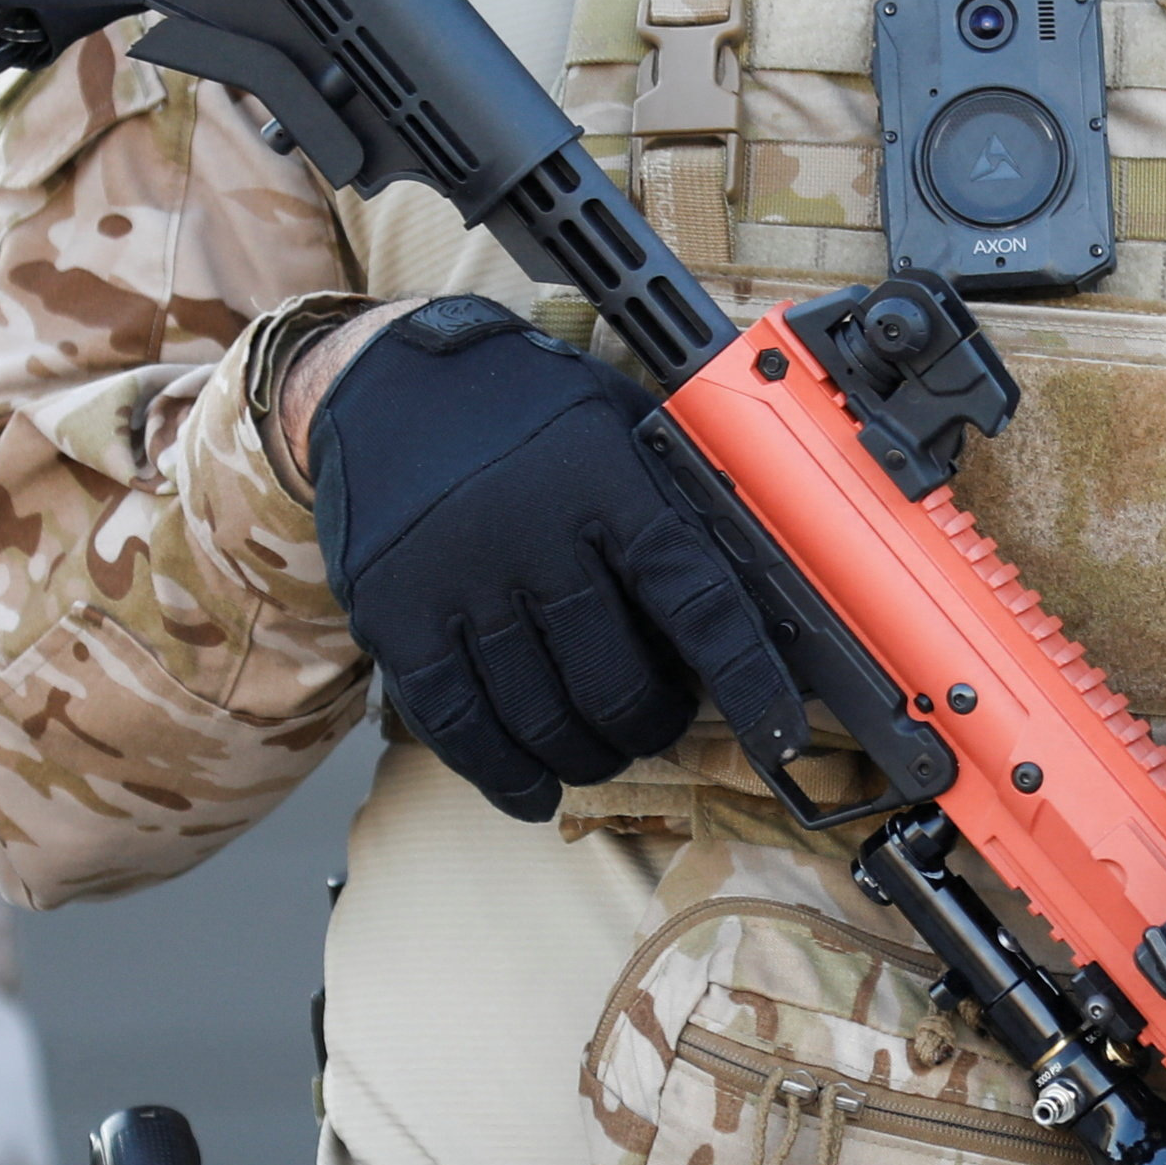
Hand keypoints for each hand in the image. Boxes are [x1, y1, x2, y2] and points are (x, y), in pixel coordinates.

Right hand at [303, 295, 777, 818]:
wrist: (387, 375)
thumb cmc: (524, 406)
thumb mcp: (619, 422)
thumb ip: (675, 503)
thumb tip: (758, 593)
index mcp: (608, 483)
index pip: (698, 603)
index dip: (747, 680)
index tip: (778, 734)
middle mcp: (535, 533)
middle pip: (616, 683)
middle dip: (653, 724)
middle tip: (659, 719)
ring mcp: (460, 579)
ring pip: (542, 717)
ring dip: (586, 755)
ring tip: (599, 747)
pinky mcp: (396, 613)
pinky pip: (457, 725)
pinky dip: (503, 774)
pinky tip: (532, 789)